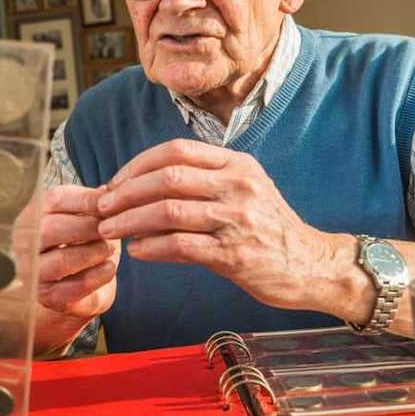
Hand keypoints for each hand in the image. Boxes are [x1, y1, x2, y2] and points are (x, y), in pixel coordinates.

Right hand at [36, 185, 119, 320]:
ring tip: (111, 248)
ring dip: (93, 252)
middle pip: (50, 230)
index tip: (112, 203)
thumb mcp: (83, 215)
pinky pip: (74, 287)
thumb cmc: (79, 240)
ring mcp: (33, 272)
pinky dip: (97, 276)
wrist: (73, 283)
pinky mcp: (49, 297)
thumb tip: (111, 190)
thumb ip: (94, 201)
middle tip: (111, 228)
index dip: (87, 200)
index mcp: (33, 213)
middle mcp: (24, 242)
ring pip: (61, 260)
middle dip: (87, 228)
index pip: (54, 200)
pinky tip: (109, 267)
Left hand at [95, 139, 325, 310]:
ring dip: (130, 221)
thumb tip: (146, 181)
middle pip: (167, 178)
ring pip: (168, 211)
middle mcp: (238, 186)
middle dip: (126, 192)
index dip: (137, 164)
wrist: (311, 265)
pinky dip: (151, 248)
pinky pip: (181, 246)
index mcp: (237, 164)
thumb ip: (205, 178)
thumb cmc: (269, 227)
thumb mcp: (245, 188)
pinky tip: (137, 251)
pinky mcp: (235, 255)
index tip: (115, 181)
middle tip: (102, 207)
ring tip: (109, 230)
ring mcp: (237, 220)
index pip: (176, 151)